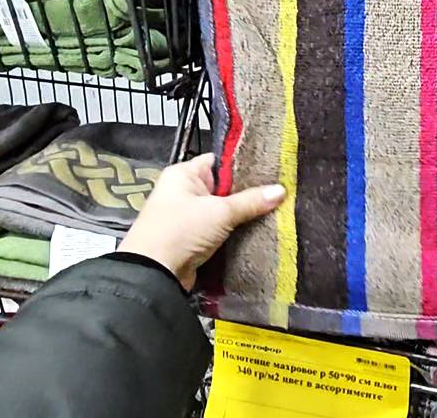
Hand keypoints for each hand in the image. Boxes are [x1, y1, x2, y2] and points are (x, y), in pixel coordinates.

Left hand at [119, 153, 285, 289]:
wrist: (155, 275)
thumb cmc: (180, 231)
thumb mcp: (220, 212)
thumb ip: (251, 201)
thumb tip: (281, 190)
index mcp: (183, 174)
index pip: (218, 161)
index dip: (243, 164)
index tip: (271, 169)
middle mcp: (184, 191)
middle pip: (224, 186)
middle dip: (248, 192)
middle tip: (279, 191)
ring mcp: (189, 216)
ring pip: (224, 210)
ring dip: (243, 214)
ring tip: (276, 209)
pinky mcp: (194, 238)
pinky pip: (220, 229)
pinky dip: (235, 231)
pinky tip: (259, 229)